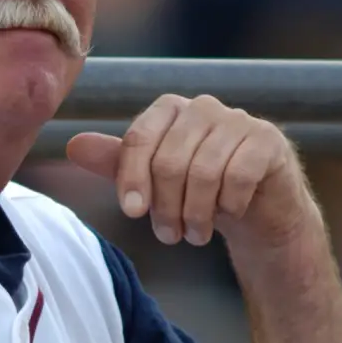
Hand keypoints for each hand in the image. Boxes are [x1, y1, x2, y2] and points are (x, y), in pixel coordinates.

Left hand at [66, 94, 320, 249]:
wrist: (255, 209)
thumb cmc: (196, 190)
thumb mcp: (152, 179)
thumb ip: (117, 162)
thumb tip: (73, 146)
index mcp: (169, 108)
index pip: (139, 140)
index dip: (132, 179)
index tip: (132, 213)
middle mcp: (203, 107)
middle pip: (169, 161)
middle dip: (165, 207)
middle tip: (168, 235)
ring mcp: (239, 120)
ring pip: (203, 172)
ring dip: (196, 214)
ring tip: (193, 235)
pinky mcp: (268, 141)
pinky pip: (238, 177)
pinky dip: (228, 206)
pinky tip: (228, 215)